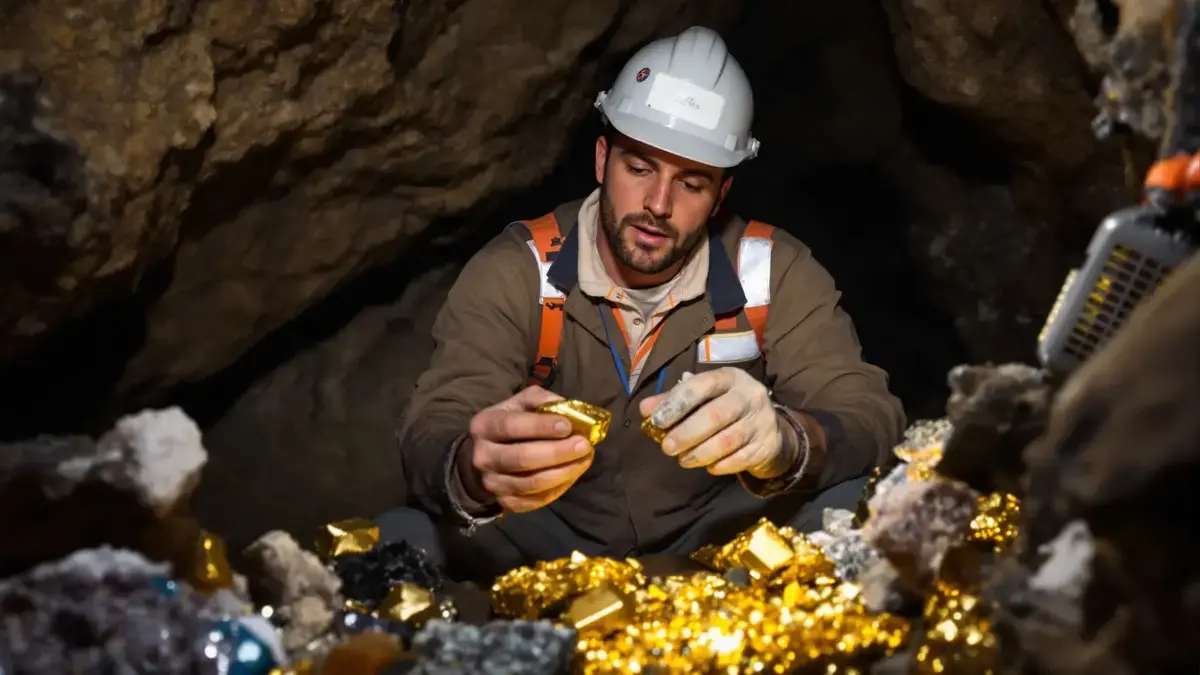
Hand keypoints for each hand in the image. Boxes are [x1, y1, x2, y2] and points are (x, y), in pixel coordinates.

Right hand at [461, 386, 594, 512]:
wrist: (486, 459)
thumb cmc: (510, 425)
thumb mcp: (519, 404)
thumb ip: (540, 400)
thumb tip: (564, 406)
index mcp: (484, 426)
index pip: (511, 426)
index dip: (540, 426)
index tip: (567, 426)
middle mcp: (483, 457)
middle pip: (522, 458)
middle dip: (557, 452)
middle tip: (584, 445)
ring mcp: (493, 483)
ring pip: (531, 483)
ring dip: (564, 472)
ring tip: (585, 459)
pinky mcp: (505, 502)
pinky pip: (536, 500)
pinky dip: (559, 488)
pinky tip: (573, 473)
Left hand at [639, 368, 796, 478]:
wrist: (772, 432)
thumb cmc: (728, 410)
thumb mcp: (705, 398)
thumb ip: (674, 401)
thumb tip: (645, 409)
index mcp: (730, 378)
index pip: (702, 385)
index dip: (677, 403)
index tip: (656, 420)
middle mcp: (750, 395)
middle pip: (715, 415)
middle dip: (686, 433)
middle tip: (667, 447)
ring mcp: (762, 421)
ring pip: (727, 440)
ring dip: (699, 453)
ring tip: (683, 460)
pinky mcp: (767, 446)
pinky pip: (739, 460)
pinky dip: (719, 465)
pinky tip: (708, 466)